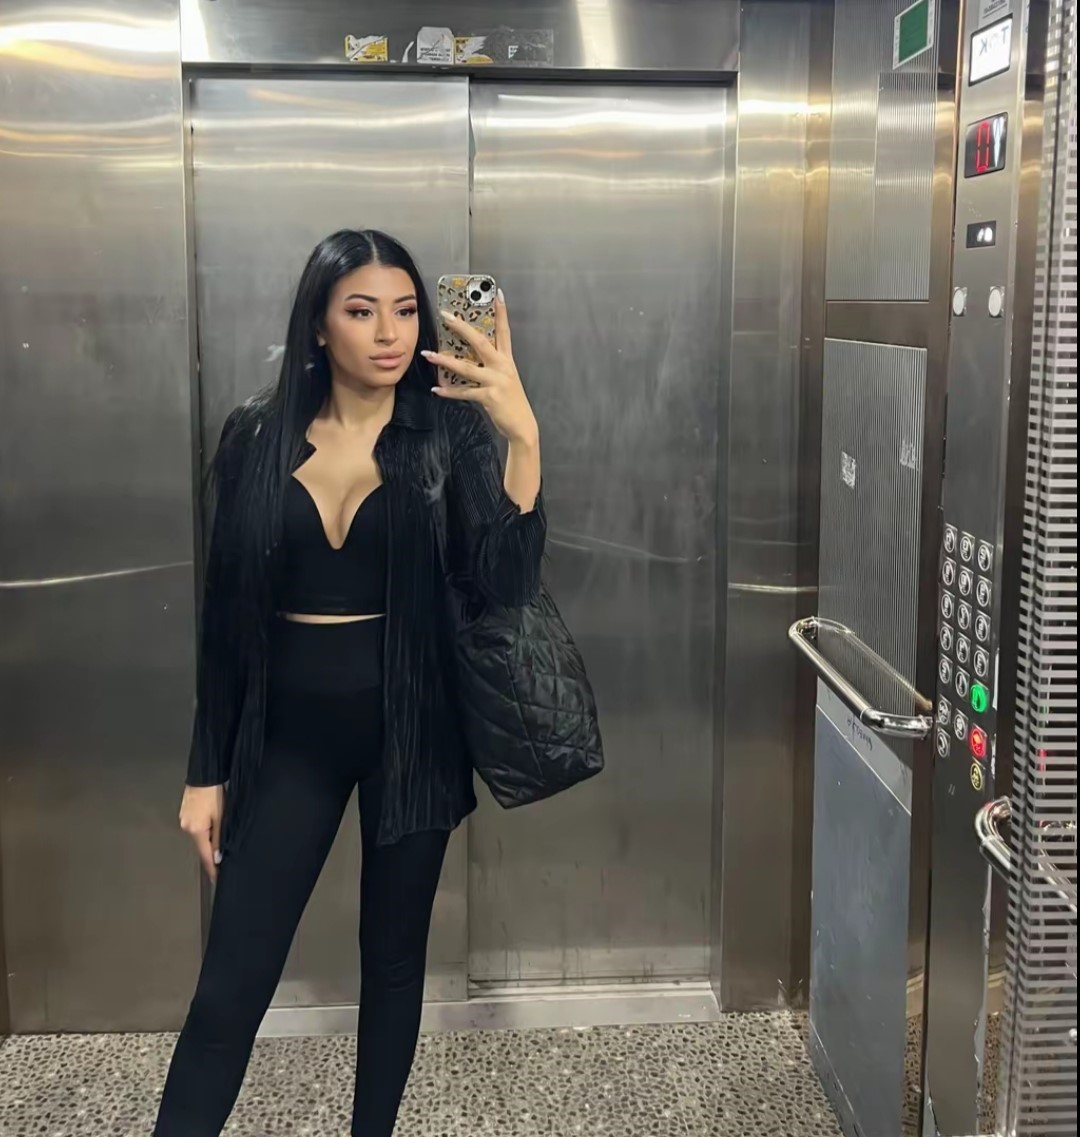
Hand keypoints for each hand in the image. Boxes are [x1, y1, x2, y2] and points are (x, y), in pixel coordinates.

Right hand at [179, 784, 224, 881]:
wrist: (204, 774)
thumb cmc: (215, 794)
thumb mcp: (221, 816)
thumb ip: (220, 837)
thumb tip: (218, 857)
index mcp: (196, 830)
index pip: (205, 856)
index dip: (212, 869)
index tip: (217, 880)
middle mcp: (186, 828)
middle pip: (201, 846)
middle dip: (212, 853)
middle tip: (224, 863)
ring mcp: (184, 820)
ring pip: (199, 836)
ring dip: (209, 841)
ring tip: (220, 846)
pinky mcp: (185, 813)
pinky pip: (197, 827)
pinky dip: (205, 831)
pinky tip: (212, 828)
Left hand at [422, 292, 539, 445]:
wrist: (522, 426)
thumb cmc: (511, 402)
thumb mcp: (506, 379)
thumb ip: (491, 366)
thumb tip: (469, 357)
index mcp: (507, 360)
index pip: (505, 331)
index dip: (502, 313)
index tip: (498, 294)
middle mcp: (502, 367)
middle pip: (480, 342)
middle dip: (461, 327)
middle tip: (446, 316)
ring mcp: (496, 381)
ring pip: (466, 367)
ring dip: (444, 361)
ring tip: (428, 355)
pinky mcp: (489, 397)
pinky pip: (464, 392)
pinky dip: (449, 392)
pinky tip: (437, 390)